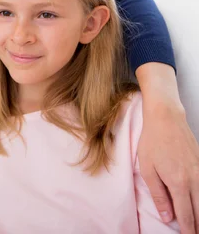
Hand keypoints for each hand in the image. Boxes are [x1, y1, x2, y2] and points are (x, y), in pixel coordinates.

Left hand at [136, 63, 198, 232]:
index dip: (187, 229)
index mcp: (178, 183)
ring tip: (197, 224)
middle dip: (198, 225)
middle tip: (193, 233)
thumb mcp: (148, 169)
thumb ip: (159, 195)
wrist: (166, 118)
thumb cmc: (152, 142)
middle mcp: (194, 179)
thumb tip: (168, 216)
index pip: (186, 214)